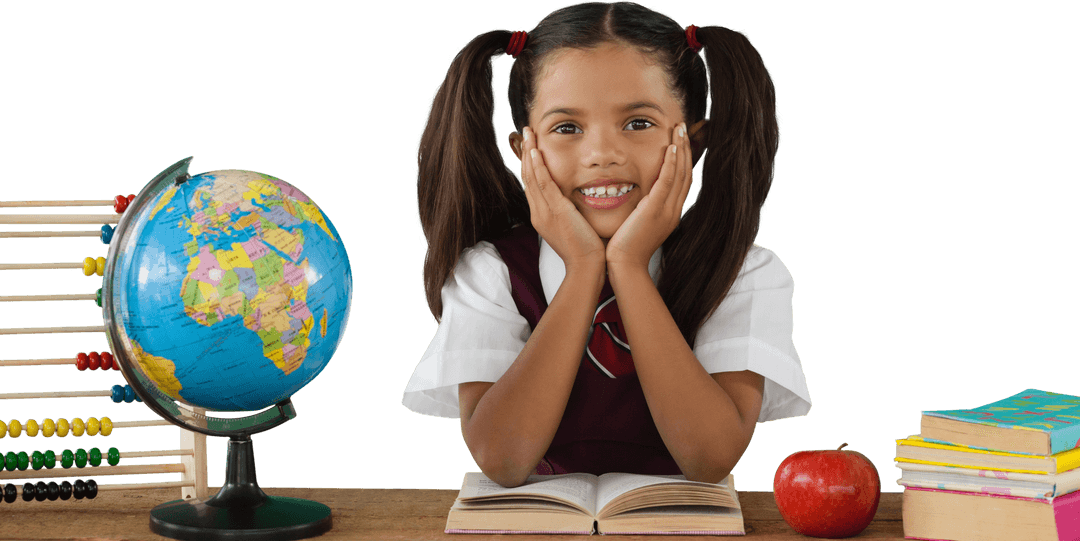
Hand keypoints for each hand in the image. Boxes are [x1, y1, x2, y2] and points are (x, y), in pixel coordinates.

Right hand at [520, 127, 605, 272]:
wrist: (587, 267)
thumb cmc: (586, 249)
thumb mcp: (573, 226)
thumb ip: (570, 211)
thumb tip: (575, 199)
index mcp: (541, 216)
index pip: (532, 184)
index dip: (530, 163)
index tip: (531, 146)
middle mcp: (538, 212)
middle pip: (527, 176)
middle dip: (526, 152)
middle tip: (526, 132)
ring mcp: (544, 212)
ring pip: (532, 176)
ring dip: (530, 153)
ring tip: (528, 133)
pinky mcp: (556, 211)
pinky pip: (543, 184)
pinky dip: (538, 167)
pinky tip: (536, 152)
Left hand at [606, 122, 692, 270]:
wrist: (624, 266)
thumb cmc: (625, 248)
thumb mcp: (639, 224)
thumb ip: (643, 209)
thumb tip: (639, 198)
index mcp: (670, 213)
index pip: (682, 180)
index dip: (683, 159)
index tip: (680, 140)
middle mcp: (673, 210)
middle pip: (686, 173)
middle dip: (685, 148)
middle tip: (683, 127)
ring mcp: (667, 210)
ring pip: (680, 173)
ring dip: (680, 149)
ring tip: (680, 128)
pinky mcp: (655, 210)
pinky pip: (667, 182)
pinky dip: (671, 163)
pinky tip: (671, 148)